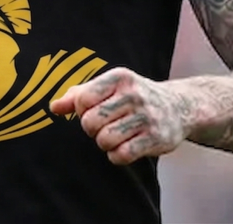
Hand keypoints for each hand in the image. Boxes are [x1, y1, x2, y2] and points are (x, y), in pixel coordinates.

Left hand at [50, 67, 193, 164]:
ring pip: (105, 140)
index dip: (81, 110)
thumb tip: (54, 108)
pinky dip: (117, 155)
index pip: (83, 99)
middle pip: (91, 122)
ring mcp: (147, 117)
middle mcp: (134, 95)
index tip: (91, 110)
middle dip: (92, 128)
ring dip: (104, 142)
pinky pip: (122, 155)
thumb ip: (78, 95)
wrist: (178, 106)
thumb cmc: (133, 96)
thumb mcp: (109, 86)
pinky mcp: (156, 138)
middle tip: (103, 125)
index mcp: (120, 77)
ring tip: (114, 135)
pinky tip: (124, 146)